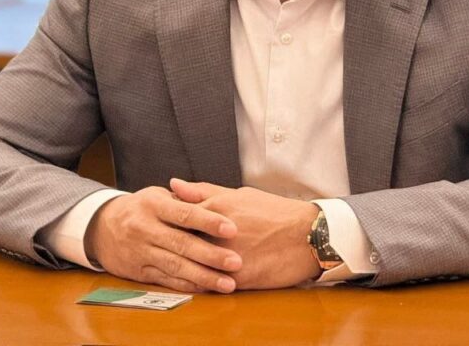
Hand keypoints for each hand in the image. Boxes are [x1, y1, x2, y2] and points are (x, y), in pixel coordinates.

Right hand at [85, 186, 242, 293]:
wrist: (101, 227)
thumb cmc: (141, 208)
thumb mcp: (157, 195)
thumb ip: (185, 198)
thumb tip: (215, 198)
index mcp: (153, 205)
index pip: (184, 213)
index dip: (208, 221)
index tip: (232, 228)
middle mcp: (145, 229)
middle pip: (181, 244)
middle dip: (211, 255)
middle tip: (236, 262)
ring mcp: (141, 252)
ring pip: (175, 267)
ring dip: (204, 276)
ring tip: (228, 283)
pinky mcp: (139, 272)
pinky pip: (166, 281)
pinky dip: (188, 286)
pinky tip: (207, 288)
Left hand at [170, 178, 320, 289]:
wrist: (307, 236)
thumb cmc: (274, 212)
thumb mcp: (239, 194)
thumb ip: (204, 191)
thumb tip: (174, 184)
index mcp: (217, 207)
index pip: (176, 215)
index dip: (166, 221)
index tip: (161, 224)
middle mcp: (218, 232)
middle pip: (179, 241)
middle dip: (169, 244)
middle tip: (163, 245)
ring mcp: (226, 256)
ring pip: (191, 264)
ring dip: (182, 265)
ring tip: (178, 263)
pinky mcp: (236, 278)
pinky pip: (209, 283)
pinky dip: (200, 282)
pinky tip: (195, 279)